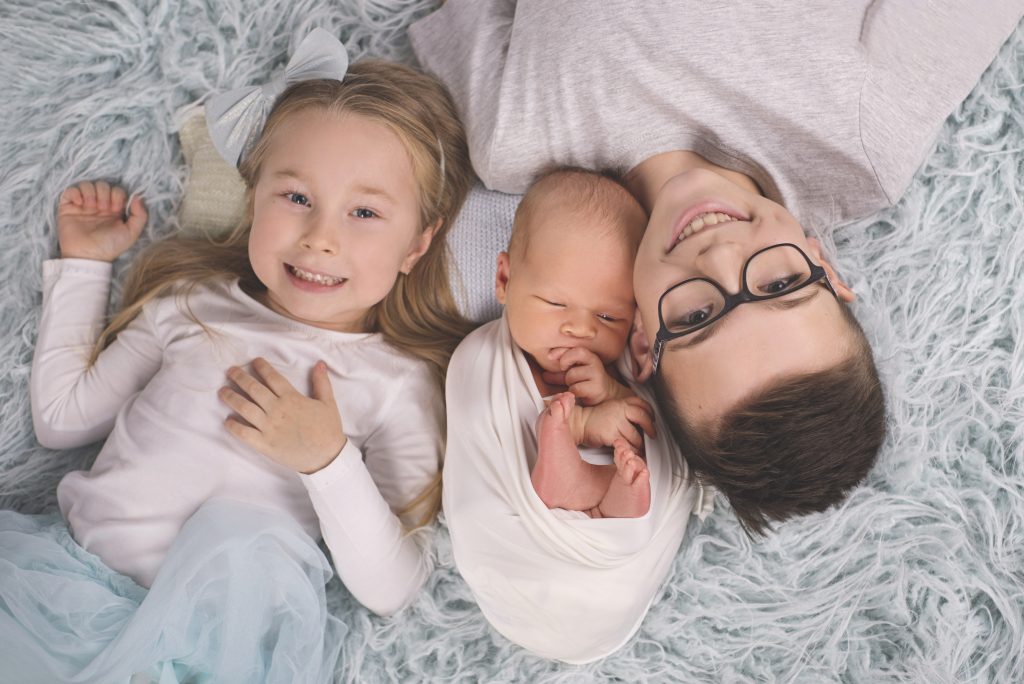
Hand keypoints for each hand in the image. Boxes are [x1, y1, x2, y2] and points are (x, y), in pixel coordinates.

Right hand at [57, 181, 146, 260]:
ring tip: (90, 207)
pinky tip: (79, 204)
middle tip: (102, 209)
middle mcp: (99, 205)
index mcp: (114, 210)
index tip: (115, 208)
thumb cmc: (110, 246)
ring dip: (90, 192)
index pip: (116, 190)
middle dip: (104, 193)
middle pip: (102, 185)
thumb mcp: (131, 233)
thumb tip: (138, 196)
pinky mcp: (68, 208)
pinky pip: (70, 191)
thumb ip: (140, 215)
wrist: (88, 255)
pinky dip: (75, 193)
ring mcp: (83, 206)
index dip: (117, 195)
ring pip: (87, 185)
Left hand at [219, 357, 345, 473]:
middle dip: (240, 377)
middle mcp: (277, 410)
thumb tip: (319, 363)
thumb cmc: (328, 429)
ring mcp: (268, 427)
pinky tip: (227, 420)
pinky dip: (233, 426)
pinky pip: (244, 433)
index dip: (261, 367)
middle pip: (253, 389)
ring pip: (244, 408)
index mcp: (292, 398)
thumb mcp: (328, 402)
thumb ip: (322, 382)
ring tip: (222, 391)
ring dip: (231, 397)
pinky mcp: (264, 444)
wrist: (326, 457)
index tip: (253, 361)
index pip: (272, 378)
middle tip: (230, 371)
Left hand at [542, 347, 629, 405]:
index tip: (550, 356)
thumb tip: (544, 375)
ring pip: (571, 375)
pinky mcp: (597, 388)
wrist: (605, 394)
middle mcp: (594, 362)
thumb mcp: (572, 373)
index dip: (561, 351)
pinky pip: (576, 388)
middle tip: (564, 370)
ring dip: (569, 382)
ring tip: (575, 385)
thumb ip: (559, 372)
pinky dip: (573, 392)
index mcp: (588, 356)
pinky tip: (579, 393)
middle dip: (564, 363)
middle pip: (573, 356)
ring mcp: (597, 374)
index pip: (575, 348)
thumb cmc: (586, 382)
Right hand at [573, 396, 655, 449]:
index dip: (651, 413)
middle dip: (650, 429)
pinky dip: (630, 451)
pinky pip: (626, 445)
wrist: (580, 422)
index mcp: (621, 402)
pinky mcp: (610, 434)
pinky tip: (631, 453)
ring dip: (640, 445)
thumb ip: (626, 410)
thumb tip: (643, 420)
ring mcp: (615, 421)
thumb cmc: (596, 418)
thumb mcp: (612, 407)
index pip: (642, 404)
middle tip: (653, 436)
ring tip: (641, 449)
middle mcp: (620, 409)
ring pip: (636, 436)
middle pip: (643, 418)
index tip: (654, 419)